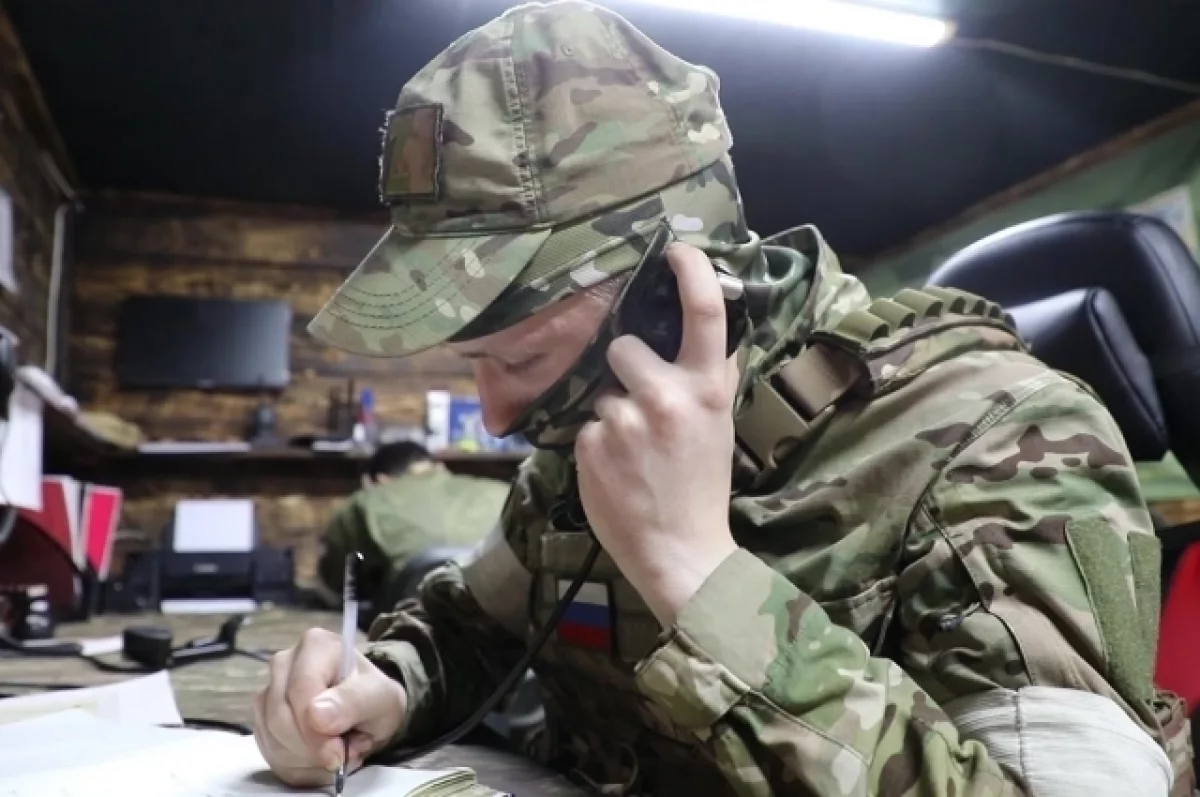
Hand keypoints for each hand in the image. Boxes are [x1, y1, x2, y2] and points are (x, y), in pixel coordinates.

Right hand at [253, 628, 406, 786]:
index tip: (337, 755)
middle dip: (311, 747)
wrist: (369, 712)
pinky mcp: (263, 720)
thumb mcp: (381, 698)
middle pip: (279, 717)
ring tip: (336, 751)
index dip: (314, 730)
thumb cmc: (375, 698)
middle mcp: (284, 663)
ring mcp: (269, 692)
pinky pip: (270, 754)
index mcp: (316, 645)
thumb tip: (316, 715)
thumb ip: (353, 702)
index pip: (301, 689)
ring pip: (271, 739)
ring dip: (305, 759)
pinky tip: (319, 758)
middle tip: (343, 755)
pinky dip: (297, 766)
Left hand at [575, 242, 739, 625]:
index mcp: (706, 389)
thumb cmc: (703, 487)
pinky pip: (586, 426)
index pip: (704, 311)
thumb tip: (704, 332)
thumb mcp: (719, 425)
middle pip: (624, 346)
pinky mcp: (589, 445)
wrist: (680, 551)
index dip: (691, 270)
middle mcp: (665, 396)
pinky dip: (597, 445)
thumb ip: (707, 378)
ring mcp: (623, 421)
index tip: (676, 250)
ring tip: (633, 452)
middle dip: (627, 368)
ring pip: (602, 392)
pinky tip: (617, 471)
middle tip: (644, 407)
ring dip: (612, 413)